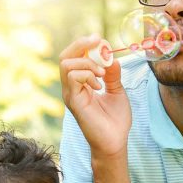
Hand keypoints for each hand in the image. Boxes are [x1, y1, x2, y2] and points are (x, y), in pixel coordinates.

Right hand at [59, 34, 130, 156]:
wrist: (115, 142)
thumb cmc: (115, 120)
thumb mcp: (117, 91)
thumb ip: (112, 74)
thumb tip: (111, 57)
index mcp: (80, 83)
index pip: (74, 56)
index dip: (85, 44)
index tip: (101, 41)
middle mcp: (71, 87)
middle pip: (65, 56)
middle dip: (81, 44)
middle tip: (98, 42)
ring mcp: (70, 94)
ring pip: (66, 64)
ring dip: (87, 62)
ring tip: (102, 73)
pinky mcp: (73, 101)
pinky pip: (73, 77)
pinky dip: (87, 75)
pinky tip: (99, 85)